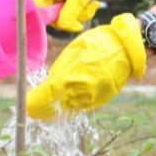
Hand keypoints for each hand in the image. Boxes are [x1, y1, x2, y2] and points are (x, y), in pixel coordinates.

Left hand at [27, 13, 146, 120]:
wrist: (129, 48)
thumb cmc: (99, 43)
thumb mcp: (74, 51)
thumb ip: (60, 70)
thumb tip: (49, 84)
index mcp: (73, 76)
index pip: (47, 96)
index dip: (34, 103)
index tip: (26, 106)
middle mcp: (83, 91)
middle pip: (56, 107)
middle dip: (41, 109)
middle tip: (30, 110)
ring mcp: (94, 97)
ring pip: (67, 110)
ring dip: (53, 112)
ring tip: (41, 111)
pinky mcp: (102, 100)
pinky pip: (80, 108)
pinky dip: (68, 109)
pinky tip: (60, 107)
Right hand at [32, 0, 124, 31]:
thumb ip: (71, 10)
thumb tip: (62, 26)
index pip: (36, 2)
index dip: (42, 15)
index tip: (57, 22)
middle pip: (49, 14)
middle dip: (67, 19)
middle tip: (80, 21)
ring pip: (62, 17)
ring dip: (79, 17)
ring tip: (92, 7)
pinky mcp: (69, 2)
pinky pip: (72, 15)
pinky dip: (83, 14)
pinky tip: (92, 5)